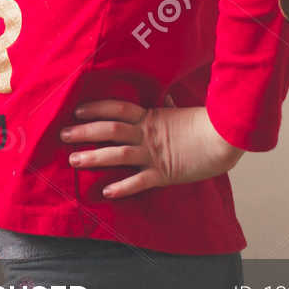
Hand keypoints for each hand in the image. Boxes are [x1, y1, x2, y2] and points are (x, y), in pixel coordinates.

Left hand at [61, 97, 244, 197]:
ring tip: (73, 160)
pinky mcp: (164, 173)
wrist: (226, 140)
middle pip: (109, 129)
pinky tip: (106, 192)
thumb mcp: (181, 113)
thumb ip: (167, 108)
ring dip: (94, 157)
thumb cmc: (205, 125)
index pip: (116, 108)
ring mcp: (154, 154)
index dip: (95, 108)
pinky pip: (140, 181)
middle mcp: (147, 134)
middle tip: (62, 134)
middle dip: (84, 132)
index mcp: (150, 117)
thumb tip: (164, 97)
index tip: (76, 111)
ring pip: (118, 154)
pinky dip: (122, 187)